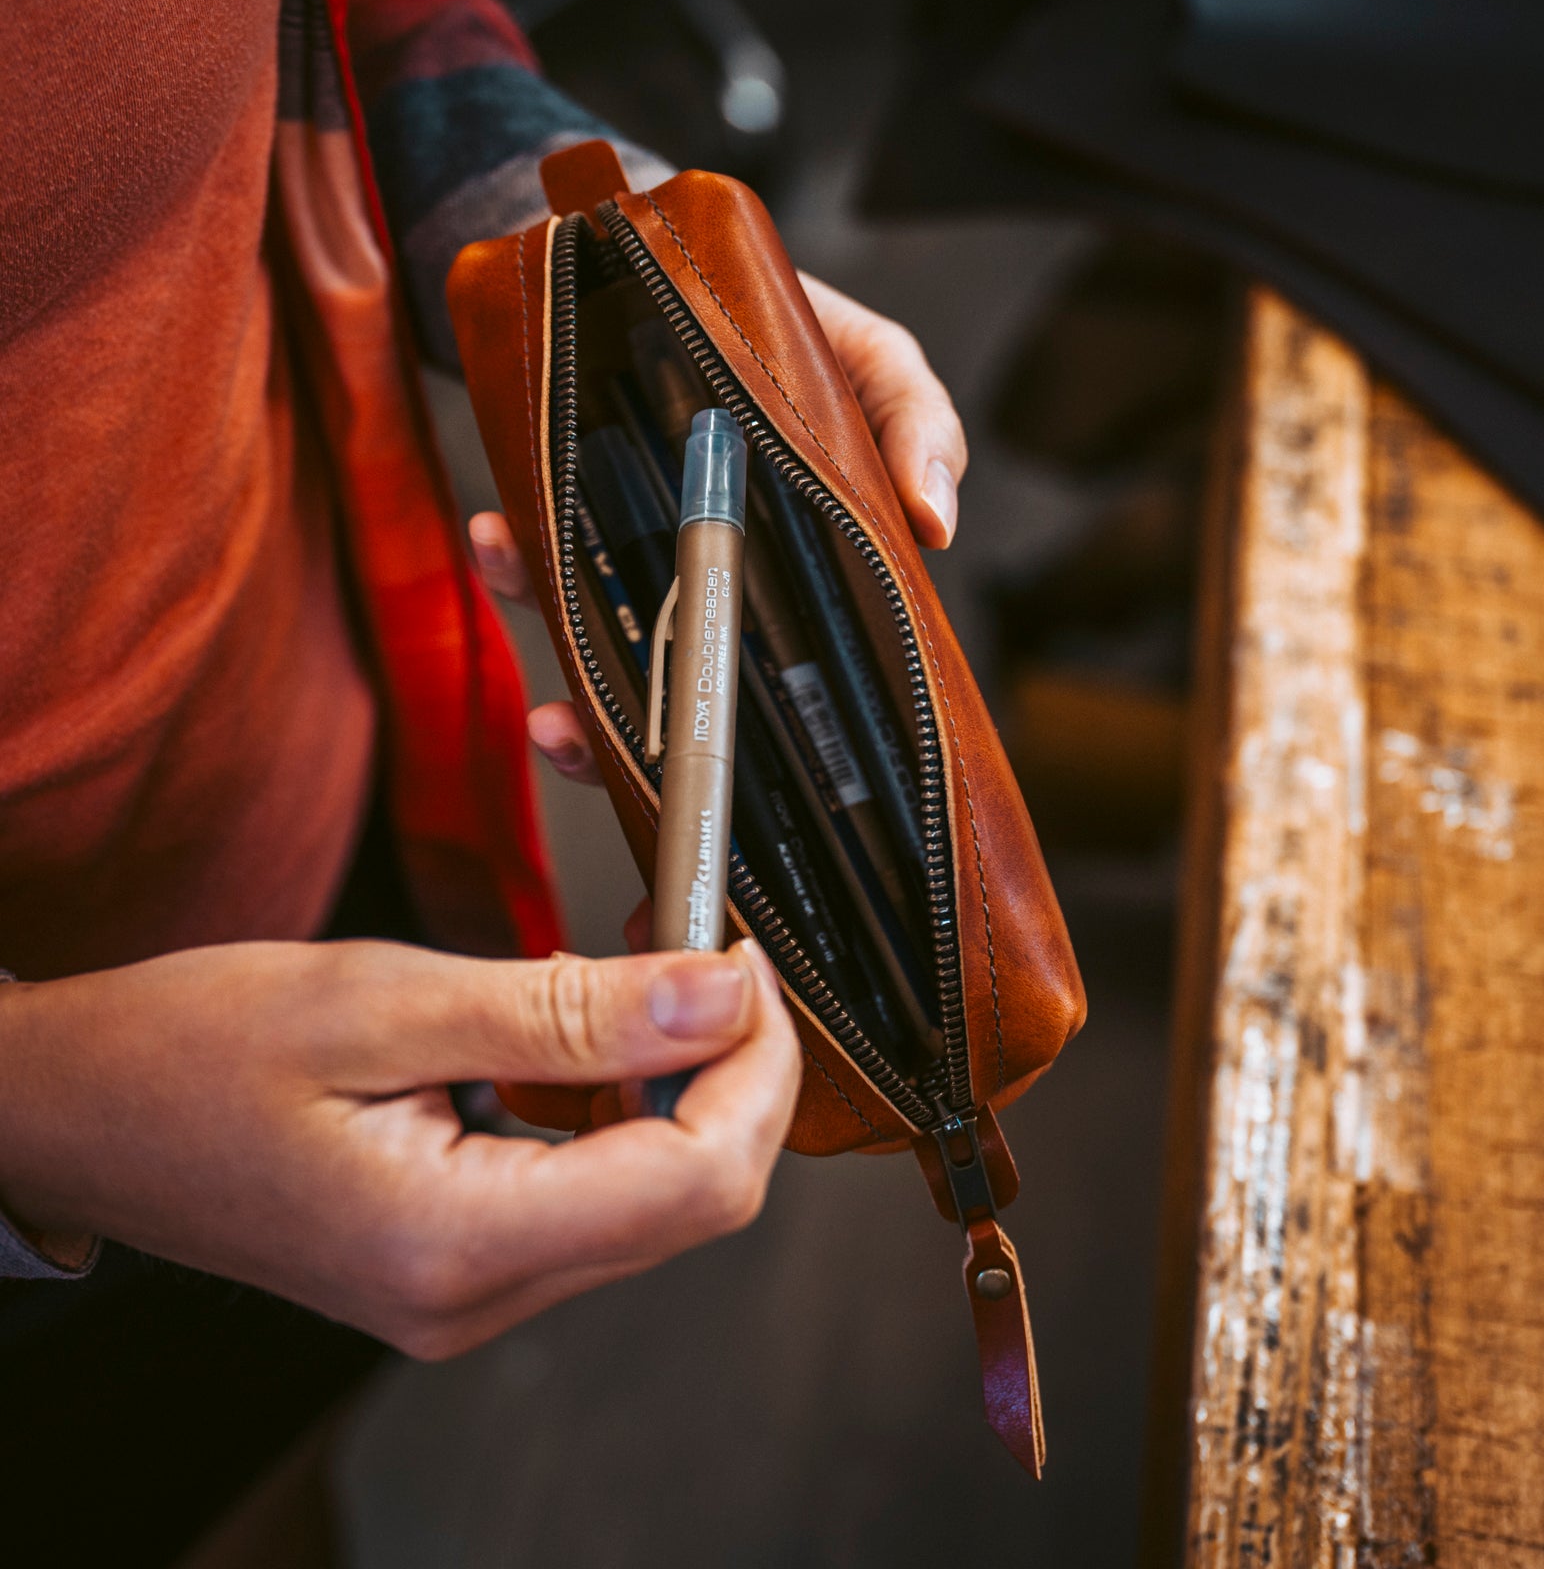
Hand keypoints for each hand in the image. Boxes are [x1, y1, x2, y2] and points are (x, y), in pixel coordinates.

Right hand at [0, 937, 798, 1356]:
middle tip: (709, 952)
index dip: (758, 1066)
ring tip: (647, 969)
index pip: (701, 1182)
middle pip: (696, 1196)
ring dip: (678, 1075)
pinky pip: (592, 1184)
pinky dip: (618, 1098)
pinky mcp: (463, 1256)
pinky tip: (587, 1026)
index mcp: (455, 1246)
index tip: (744, 965)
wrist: (79, 1109)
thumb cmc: (189, 1051)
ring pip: (655, 1191)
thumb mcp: (386, 1000)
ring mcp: (470, 1288)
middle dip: (733, 1067)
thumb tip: (717, 996)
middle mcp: (475, 1296)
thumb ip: (569, 1010)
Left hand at [466, 279, 964, 779]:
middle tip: (627, 776)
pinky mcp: (571, 531)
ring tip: (555, 719)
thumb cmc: (784, 325)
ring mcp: (644, 572)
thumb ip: (916, 424)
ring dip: (577, 715)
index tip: (744, 804)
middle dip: (663, 769)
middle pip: (702, 711)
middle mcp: (725, 597)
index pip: (803, 689)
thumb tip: (935, 522)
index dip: (777, 757)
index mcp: (805, 583)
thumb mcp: (873, 359)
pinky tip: (495, 542)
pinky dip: (510, 568)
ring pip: (615, 675)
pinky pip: (536, 571)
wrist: (667, 257)